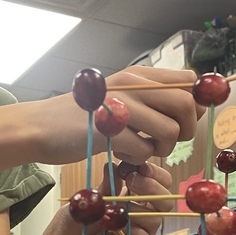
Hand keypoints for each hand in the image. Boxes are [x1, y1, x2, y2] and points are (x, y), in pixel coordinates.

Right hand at [33, 66, 202, 165]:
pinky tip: (120, 154)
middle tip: (166, 141)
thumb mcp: (120, 98)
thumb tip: (195, 107)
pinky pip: (143, 150)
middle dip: (186, 130)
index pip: (188, 80)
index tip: (183, 120)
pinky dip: (136, 159)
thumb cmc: (84, 117)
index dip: (195, 103)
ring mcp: (120, 106)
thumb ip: (153, 99)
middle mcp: (132, 85)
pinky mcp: (108, 131)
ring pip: (169, 131)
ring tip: (140, 148)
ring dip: (161, 149)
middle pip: (186, 104)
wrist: (40, 126)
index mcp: (138, 75)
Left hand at [37, 161, 174, 234]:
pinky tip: (120, 231)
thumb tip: (114, 165)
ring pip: (156, 220)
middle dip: (152, 188)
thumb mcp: (90, 198)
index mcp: (132, 197)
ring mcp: (138, 233)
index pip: (159, 183)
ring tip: (115, 213)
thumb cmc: (73, 220)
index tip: (140, 168)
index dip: (156, 175)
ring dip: (139, 213)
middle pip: (165, 201)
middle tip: (132, 182)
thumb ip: (107, 186)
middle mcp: (139, 214)